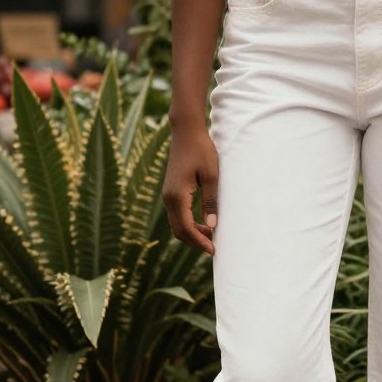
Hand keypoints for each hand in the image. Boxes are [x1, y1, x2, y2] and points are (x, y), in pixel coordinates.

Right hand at [162, 121, 219, 255]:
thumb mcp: (211, 176)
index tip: (214, 249)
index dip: (200, 242)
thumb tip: (212, 226)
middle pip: (178, 231)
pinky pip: (177, 215)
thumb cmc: (202, 151)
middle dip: (195, 242)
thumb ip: (210, 201)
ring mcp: (168, 195)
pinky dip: (188, 224)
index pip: (186, 228)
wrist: (186, 132)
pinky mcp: (171, 191)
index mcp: (177, 196)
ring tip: (211, 236)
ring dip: (192, 233)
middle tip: (214, 247)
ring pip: (176, 224)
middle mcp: (168, 198)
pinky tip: (204, 223)